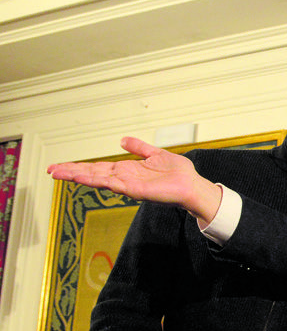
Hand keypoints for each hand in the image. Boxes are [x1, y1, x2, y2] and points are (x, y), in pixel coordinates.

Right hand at [46, 137, 222, 223]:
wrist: (192, 185)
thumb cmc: (178, 174)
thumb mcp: (154, 154)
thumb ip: (138, 147)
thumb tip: (123, 140)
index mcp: (126, 170)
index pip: (97, 168)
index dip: (79, 167)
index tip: (61, 166)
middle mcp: (123, 178)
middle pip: (91, 174)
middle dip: (70, 172)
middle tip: (50, 171)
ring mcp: (127, 185)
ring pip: (97, 179)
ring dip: (77, 176)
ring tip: (58, 173)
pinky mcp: (135, 190)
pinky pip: (112, 183)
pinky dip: (96, 180)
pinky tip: (82, 178)